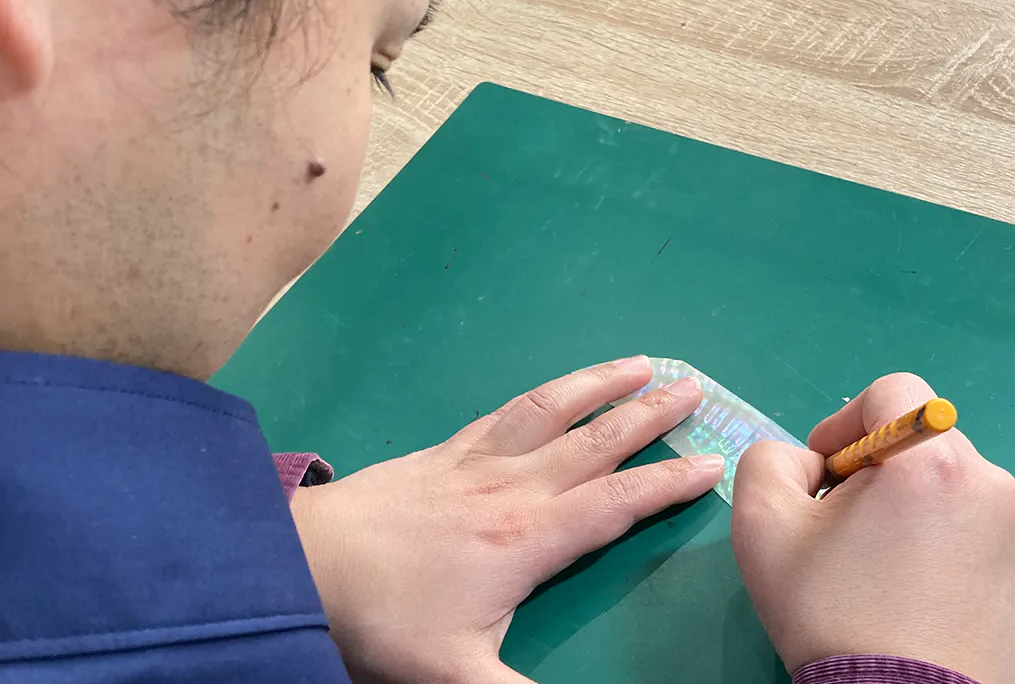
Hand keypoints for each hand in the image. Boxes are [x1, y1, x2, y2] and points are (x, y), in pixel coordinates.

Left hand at [291, 357, 723, 682]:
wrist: (301, 564)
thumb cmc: (384, 620)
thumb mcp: (457, 677)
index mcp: (529, 538)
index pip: (617, 502)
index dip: (669, 482)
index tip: (713, 460)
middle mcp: (513, 486)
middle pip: (595, 441)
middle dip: (651, 414)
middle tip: (696, 386)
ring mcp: (475, 460)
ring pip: (553, 409)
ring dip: (601, 384)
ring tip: (641, 363)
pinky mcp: (443, 451)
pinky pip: (506, 410)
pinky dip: (543, 394)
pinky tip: (553, 389)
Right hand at [732, 373, 1014, 683]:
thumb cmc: (831, 612)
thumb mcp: (760, 525)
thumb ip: (768, 460)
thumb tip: (809, 464)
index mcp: (931, 460)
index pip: (890, 393)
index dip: (843, 424)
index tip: (824, 477)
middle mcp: (989, 482)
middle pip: (917, 442)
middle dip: (872, 471)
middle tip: (840, 530)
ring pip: (946, 486)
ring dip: (907, 506)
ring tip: (877, 568)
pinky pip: (974, 528)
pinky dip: (940, 542)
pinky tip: (913, 593)